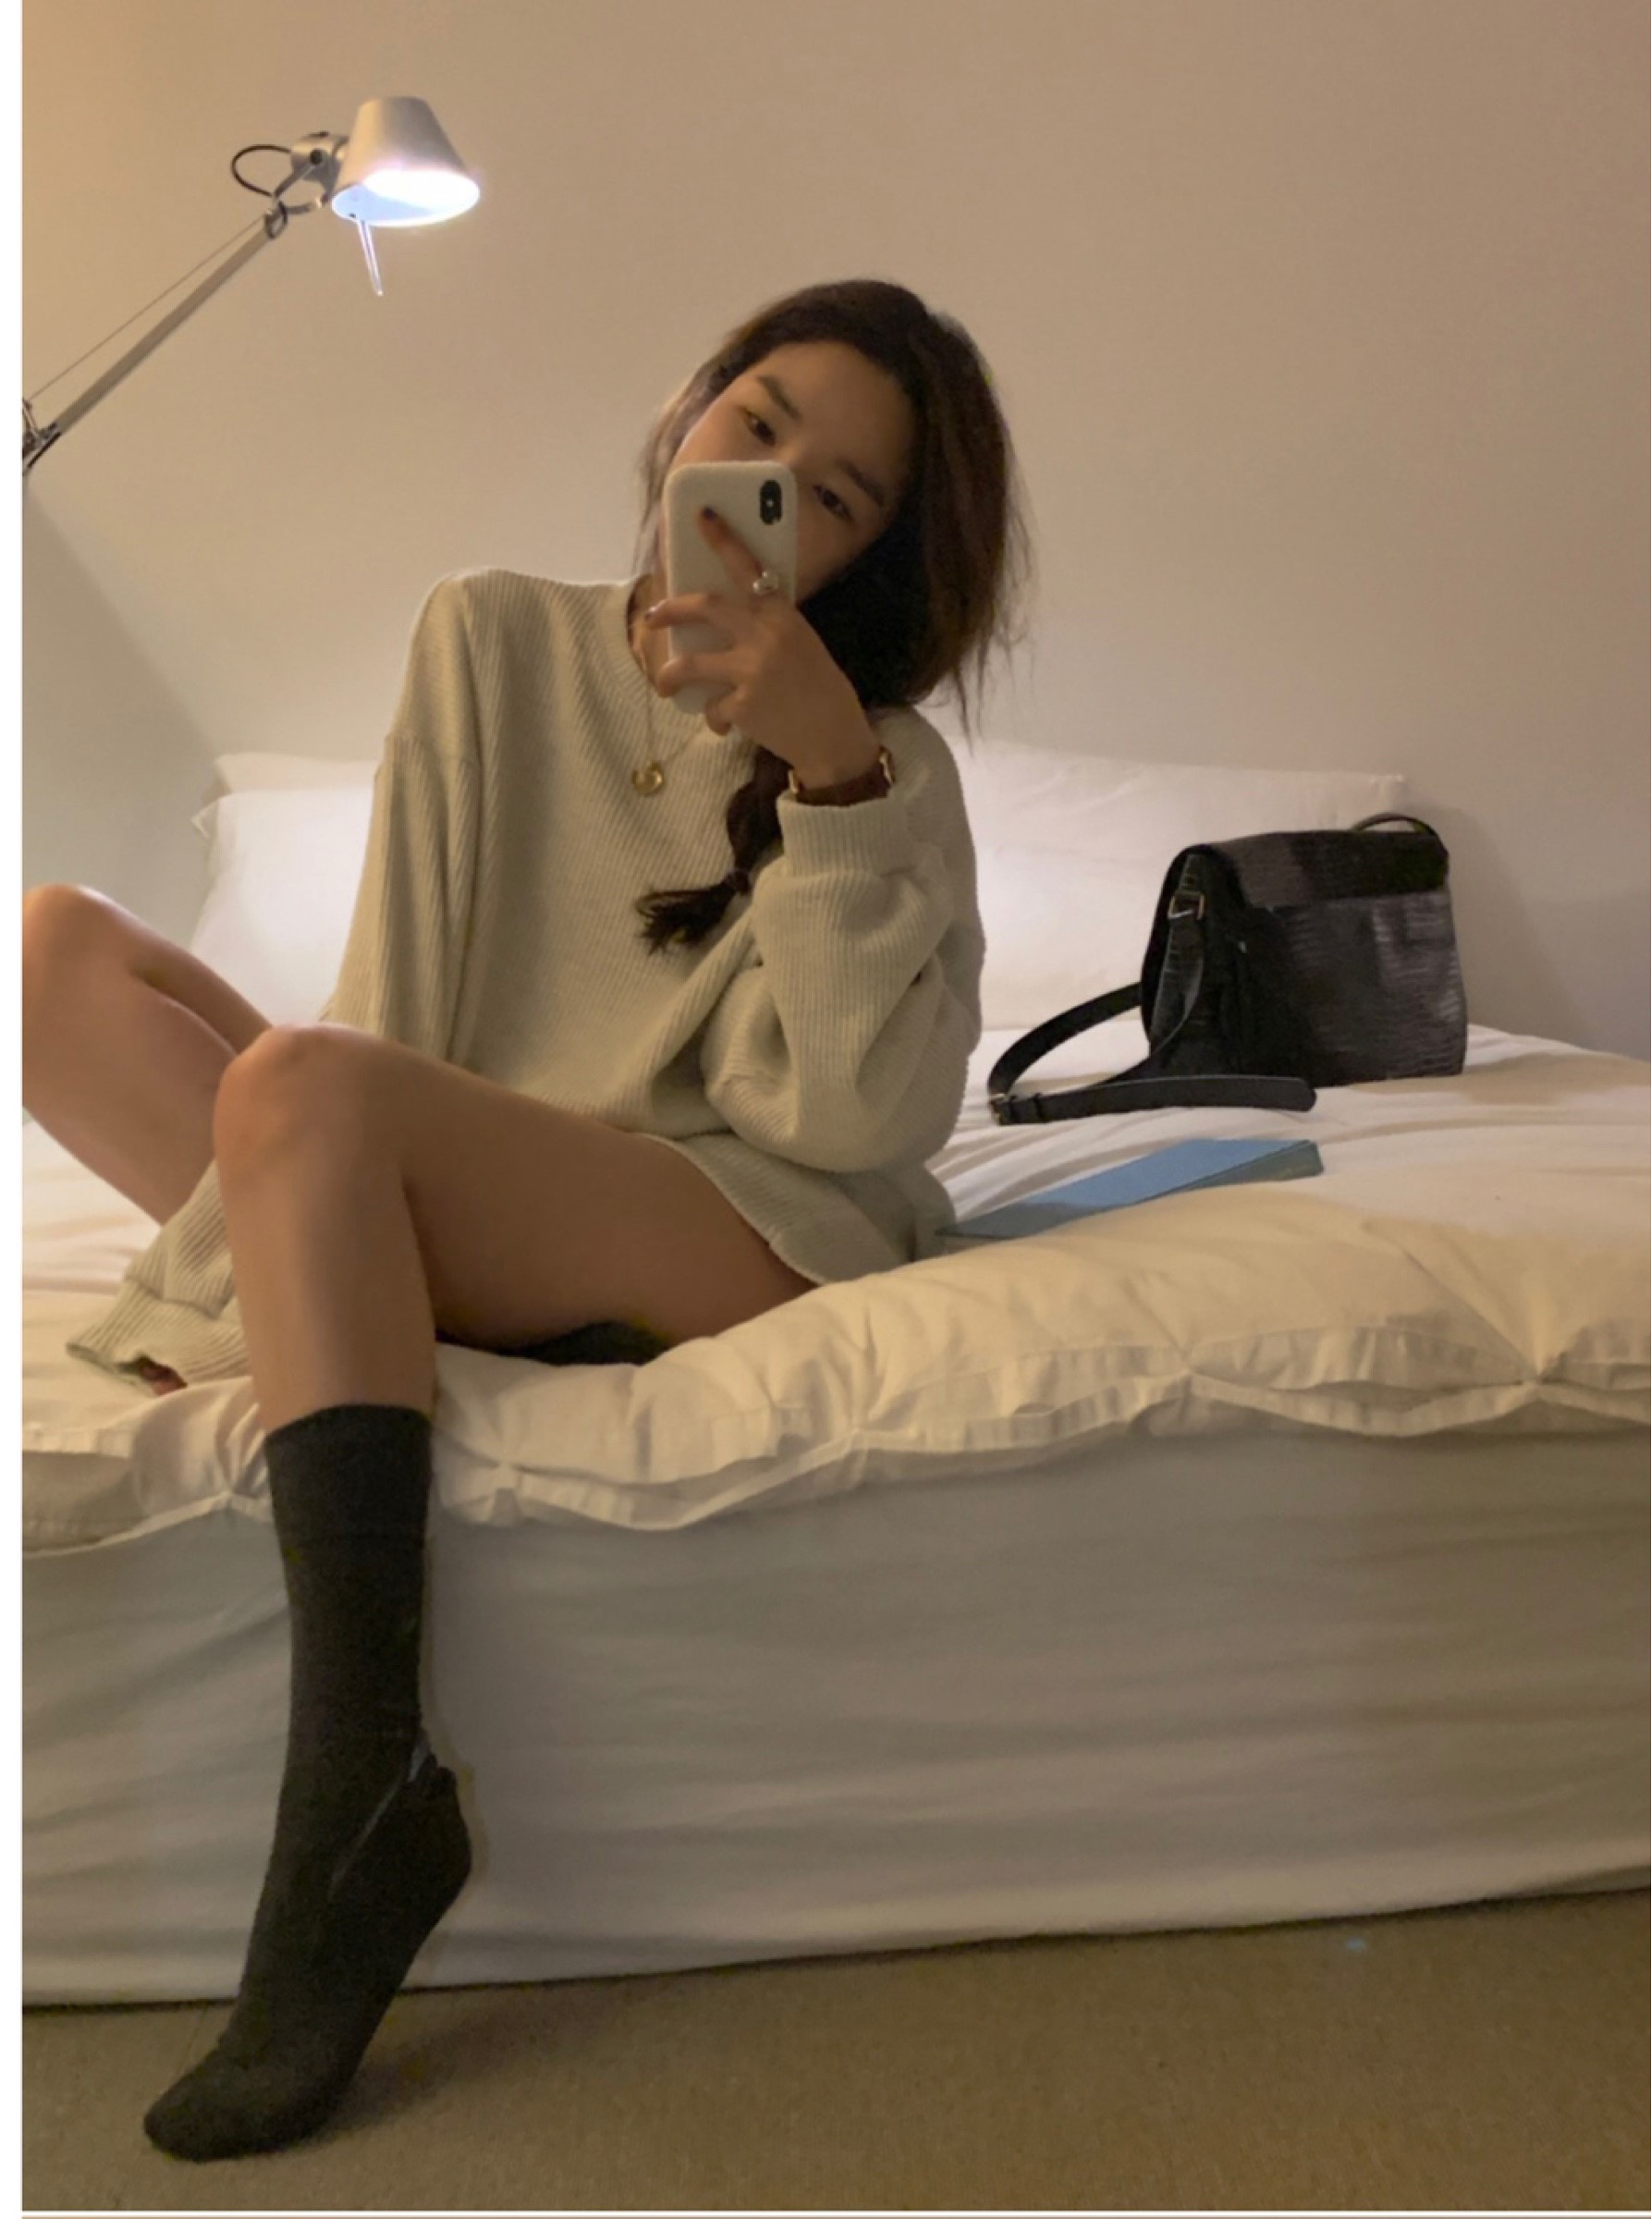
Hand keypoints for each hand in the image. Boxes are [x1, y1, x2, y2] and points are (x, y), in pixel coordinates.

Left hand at [646, 509, 878, 780]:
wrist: (835, 737)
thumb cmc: (818, 689)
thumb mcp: (800, 644)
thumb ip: (767, 628)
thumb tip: (720, 621)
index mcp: (783, 615)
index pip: (749, 566)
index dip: (724, 539)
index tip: (701, 515)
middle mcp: (766, 636)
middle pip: (705, 607)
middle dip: (671, 610)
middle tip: (652, 618)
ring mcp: (752, 670)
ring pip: (690, 665)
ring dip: (670, 676)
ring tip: (666, 684)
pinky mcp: (743, 705)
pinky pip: (712, 708)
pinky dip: (716, 719)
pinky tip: (727, 726)